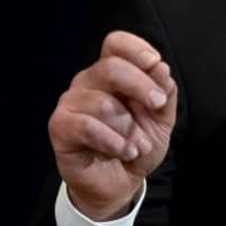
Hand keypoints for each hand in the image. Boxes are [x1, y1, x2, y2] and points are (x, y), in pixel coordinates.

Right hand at [48, 31, 177, 220]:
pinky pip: (86, 126)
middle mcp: (88, 82)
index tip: (156, 64)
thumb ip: (165, 94)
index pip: (116, 43)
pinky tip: (124, 152)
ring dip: (129, 129)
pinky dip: (113, 142)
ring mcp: (71, 103)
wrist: (120, 183)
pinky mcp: (60, 127)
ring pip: (102, 103)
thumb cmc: (137, 144)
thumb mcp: (161, 120)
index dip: (136, 48)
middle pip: (110, 67)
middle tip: (157, 105)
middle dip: (141, 86)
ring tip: (137, 146)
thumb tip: (161, 69)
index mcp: (112, 73)